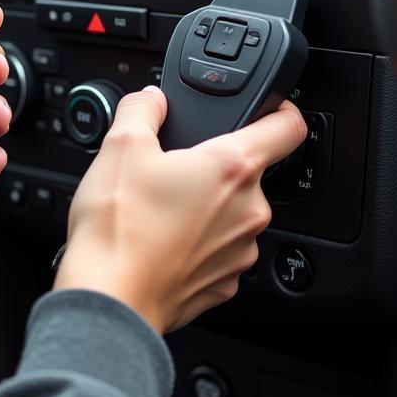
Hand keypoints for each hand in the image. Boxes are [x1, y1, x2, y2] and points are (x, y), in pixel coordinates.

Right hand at [53, 86, 306, 332]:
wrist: (109, 297)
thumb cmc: (119, 228)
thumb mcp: (120, 145)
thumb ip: (142, 108)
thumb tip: (151, 99)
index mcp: (232, 167)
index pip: (287, 128)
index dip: (281, 109)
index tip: (272, 108)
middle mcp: (249, 210)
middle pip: (246, 172)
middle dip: (212, 167)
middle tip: (170, 170)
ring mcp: (241, 250)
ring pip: (231, 213)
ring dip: (205, 206)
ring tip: (158, 210)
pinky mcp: (225, 282)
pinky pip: (219, 250)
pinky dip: (196, 242)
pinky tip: (161, 240)